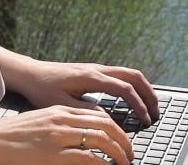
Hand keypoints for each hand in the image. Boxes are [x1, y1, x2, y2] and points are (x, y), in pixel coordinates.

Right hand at [0, 105, 133, 164]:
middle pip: (105, 125)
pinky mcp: (51, 154)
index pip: (99, 115)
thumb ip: (60, 127)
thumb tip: (82, 140)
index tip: (123, 141)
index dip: (116, 129)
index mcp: (60, 110)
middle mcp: (61, 119)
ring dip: (118, 152)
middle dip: (123, 140)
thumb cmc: (9, 136)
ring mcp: (57, 136)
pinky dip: (102, 163)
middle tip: (130, 154)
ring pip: (101, 139)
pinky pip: (86, 158)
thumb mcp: (39, 123)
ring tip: (124, 163)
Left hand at [22, 62, 159, 124]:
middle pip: (134, 76)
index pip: (124, 89)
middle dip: (149, 94)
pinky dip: (134, 85)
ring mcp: (98, 68)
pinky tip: (135, 98)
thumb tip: (107, 118)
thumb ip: (85, 111)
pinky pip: (122, 75)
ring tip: (151, 106)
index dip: (138, 105)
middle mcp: (98, 69)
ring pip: (130, 73)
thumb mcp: (61, 104)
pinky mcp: (96, 71)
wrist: (32, 73)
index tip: (145, 120)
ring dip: (144, 89)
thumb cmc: (43, 89)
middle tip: (156, 113)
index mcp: (91, 77)